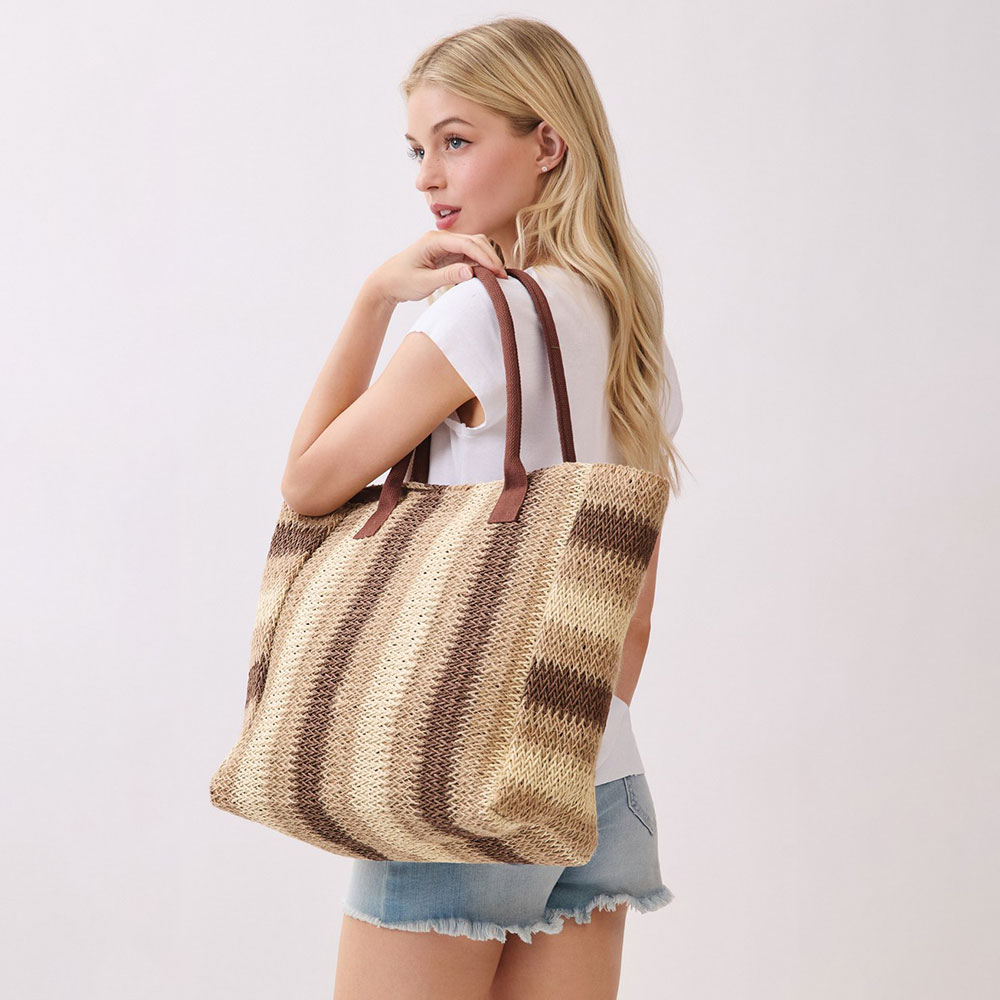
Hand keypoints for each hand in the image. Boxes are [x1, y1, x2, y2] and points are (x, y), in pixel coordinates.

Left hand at [368, 231, 507, 305]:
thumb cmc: (401, 281)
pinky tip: (487, 276)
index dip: (485, 256)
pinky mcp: (447, 255)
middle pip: (474, 240)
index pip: (466, 243)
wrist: (386, 283)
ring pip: (474, 246)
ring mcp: (445, 246)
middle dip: (490, 256)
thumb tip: (470, 272)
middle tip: (502, 276)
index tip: (497, 271)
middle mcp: (441, 239)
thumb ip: (447, 276)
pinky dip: (479, 264)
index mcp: (434, 240)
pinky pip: (468, 256)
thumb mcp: (423, 282)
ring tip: (498, 277)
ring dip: (487, 259)